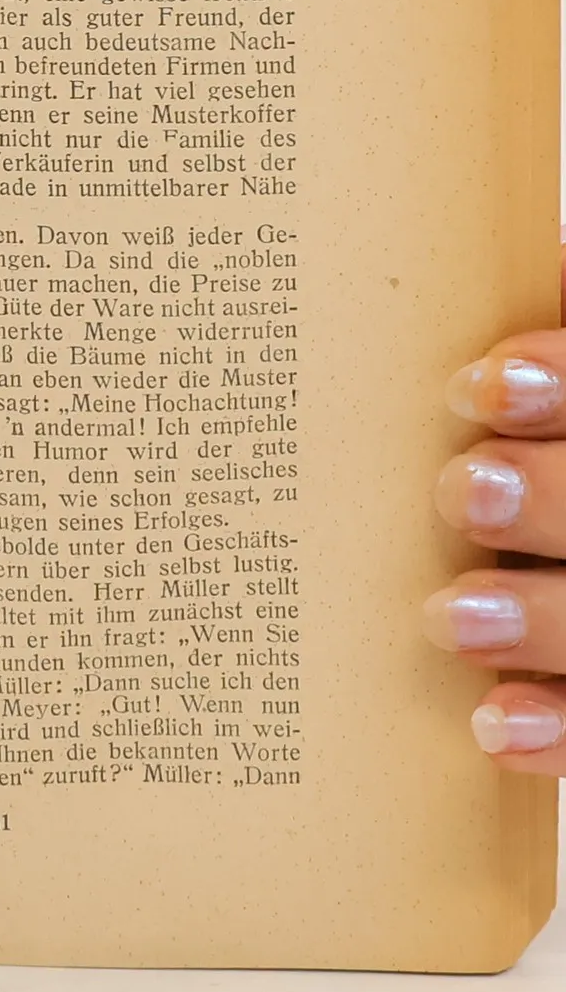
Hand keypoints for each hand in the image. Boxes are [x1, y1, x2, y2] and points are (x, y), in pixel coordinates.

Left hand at [429, 255, 565, 769]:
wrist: (535, 533)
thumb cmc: (523, 437)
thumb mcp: (529, 374)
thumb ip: (517, 333)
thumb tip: (439, 264)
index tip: (491, 381)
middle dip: (558, 497)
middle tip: (464, 489)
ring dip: (547, 620)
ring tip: (452, 615)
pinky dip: (561, 727)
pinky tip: (492, 724)